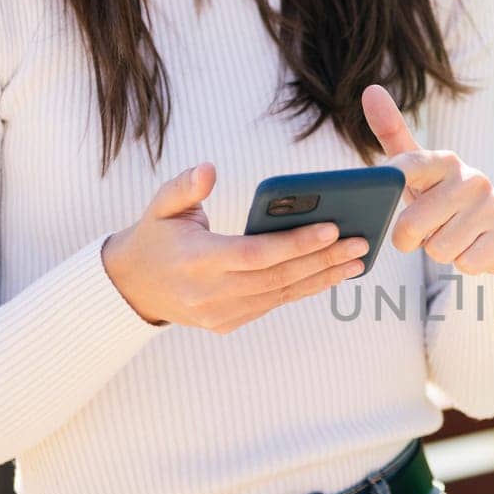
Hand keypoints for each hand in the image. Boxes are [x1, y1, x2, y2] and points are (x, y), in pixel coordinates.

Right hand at [101, 161, 369, 331]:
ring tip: (357, 260)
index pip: (257, 254)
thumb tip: (209, 169)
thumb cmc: (155, 237)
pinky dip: (304, 289)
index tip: (332, 228)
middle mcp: (210, 294)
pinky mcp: (227, 323)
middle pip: (279, 277)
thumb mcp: (160, 206)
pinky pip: (273, 305)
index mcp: (196, 261)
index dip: (296, 243)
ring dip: (323, 278)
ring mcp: (220, 314)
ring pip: (282, 295)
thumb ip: (184, 186)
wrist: (132, 287)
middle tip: (361, 242)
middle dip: (324, 259)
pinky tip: (331, 274)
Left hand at [361, 84, 493, 274]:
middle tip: (423, 231)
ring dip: (440, 250)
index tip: (388, 192)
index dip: (391, 183)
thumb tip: (370, 90)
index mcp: (443, 161)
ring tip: (452, 235)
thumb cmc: (444, 196)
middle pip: (412, 225)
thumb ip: (392, 133)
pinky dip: (464, 263)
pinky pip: (466, 263)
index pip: (405, 168)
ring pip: (439, 249)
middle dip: (410, 238)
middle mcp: (470, 178)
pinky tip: (472, 246)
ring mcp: (491, 206)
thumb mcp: (420, 169)